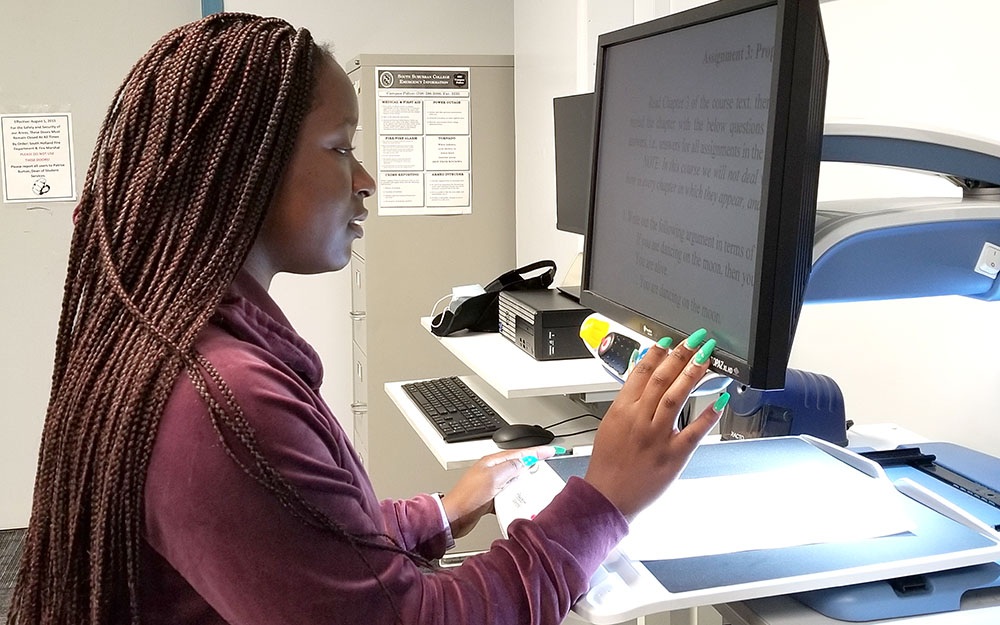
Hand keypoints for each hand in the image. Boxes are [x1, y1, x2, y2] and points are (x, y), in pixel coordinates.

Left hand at [442, 446, 555, 537]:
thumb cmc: (467, 497)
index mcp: (492, 462)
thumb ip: (511, 467)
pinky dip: (517, 498)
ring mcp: (492, 485)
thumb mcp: (493, 478)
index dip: (536, 452)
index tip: (550, 451)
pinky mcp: (491, 499)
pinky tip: (521, 502)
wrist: (454, 518)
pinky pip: (509, 496)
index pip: (519, 453)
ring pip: (515, 481)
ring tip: (538, 485)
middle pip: (518, 466)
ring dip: (526, 485)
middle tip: (548, 466)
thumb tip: (525, 461)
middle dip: (533, 466)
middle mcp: (492, 472)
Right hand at [584, 333, 724, 520]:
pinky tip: (720, 399)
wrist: (608, 497)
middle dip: (681, 355)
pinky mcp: (673, 455)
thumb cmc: (608, 464)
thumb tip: (641, 380)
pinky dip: (708, 414)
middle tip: (696, 341)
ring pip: (677, 397)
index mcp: (622, 410)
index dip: (657, 353)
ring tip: (706, 358)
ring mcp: (657, 437)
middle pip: (662, 379)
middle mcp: (640, 420)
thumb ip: (627, 402)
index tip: (670, 341)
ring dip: (693, 374)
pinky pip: (694, 431)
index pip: (641, 372)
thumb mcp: (610, 424)